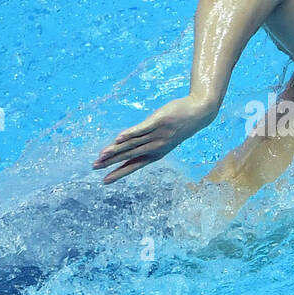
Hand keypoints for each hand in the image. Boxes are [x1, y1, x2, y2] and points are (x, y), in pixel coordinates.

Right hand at [93, 96, 216, 183]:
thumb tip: (127, 145)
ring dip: (116, 150)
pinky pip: (141, 129)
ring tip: (101, 155)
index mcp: (156, 154)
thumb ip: (146, 143)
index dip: (119, 173)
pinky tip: (117, 139)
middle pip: (129, 155)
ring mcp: (157, 134)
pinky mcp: (158, 121)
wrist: (198, 113)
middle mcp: (155, 147)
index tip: (105, 181)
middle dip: (111, 163)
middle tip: (95, 167)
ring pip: (132, 144)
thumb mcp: (163, 138)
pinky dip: (129, 134)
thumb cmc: (178, 125)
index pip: (133, 165)